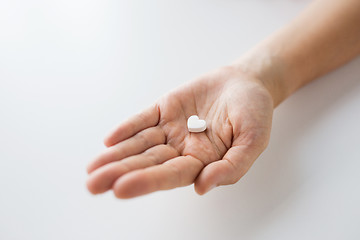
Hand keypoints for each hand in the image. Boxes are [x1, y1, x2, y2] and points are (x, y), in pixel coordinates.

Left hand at [86, 66, 273, 198]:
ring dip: (117, 155)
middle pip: (148, 162)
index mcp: (202, 161)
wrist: (247, 83)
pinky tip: (110, 141)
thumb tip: (202, 186)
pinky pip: (143, 119)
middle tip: (93, 185)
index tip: (121, 188)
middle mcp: (182, 149)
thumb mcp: (253, 140)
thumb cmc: (253, 113)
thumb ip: (232, 166)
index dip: (147, 181)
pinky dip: (127, 128)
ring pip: (140, 144)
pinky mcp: (164, 110)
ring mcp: (171, 129)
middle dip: (121, 173)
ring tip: (93, 169)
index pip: (171, 174)